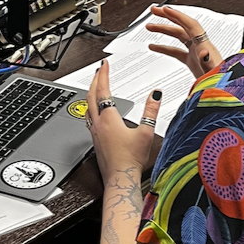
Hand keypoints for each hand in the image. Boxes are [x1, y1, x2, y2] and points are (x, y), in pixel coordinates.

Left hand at [87, 59, 161, 174]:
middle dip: (95, 80)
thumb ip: (151, 111)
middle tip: (100, 70)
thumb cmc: (131, 160)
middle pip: (91, 95)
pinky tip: (96, 110)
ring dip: (91, 92)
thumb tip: (156, 94)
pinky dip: (91, 106)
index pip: (103, 90)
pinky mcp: (95, 140)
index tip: (104, 64)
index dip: (103, 74)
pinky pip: (88, 117)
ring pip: (87, 106)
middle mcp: (97, 123)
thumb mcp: (146, 132)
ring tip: (97, 86)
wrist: (120, 180)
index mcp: (108, 118)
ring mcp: (94, 132)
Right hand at [145, 5, 222, 77]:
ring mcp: (195, 52)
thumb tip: (204, 52)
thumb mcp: (214, 71)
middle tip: (154, 11)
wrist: (225, 91)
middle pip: (182, 26)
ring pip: (178, 36)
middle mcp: (200, 46)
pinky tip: (154, 47)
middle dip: (167, 17)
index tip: (164, 9)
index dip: (177, 15)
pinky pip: (175, 50)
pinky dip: (164, 47)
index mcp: (205, 45)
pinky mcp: (192, 61)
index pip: (190, 25)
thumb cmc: (220, 81)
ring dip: (164, 30)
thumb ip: (208, 62)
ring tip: (149, 27)